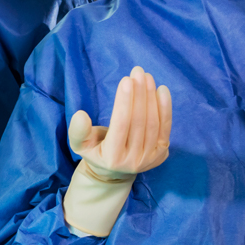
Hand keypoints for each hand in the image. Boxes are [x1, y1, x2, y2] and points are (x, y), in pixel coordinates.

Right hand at [63, 67, 171, 236]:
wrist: (114, 173)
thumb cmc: (95, 152)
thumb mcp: (79, 144)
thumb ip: (78, 131)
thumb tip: (81, 114)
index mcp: (112, 158)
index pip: (121, 126)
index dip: (125, 102)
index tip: (126, 80)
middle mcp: (134, 160)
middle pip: (139, 122)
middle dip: (139, 94)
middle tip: (137, 72)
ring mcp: (151, 158)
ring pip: (153, 123)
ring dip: (151, 97)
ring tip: (147, 77)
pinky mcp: (162, 153)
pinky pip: (166, 128)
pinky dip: (165, 108)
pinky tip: (162, 90)